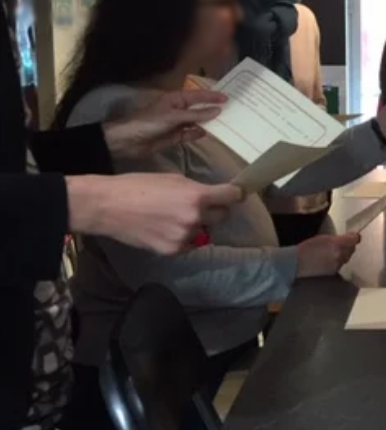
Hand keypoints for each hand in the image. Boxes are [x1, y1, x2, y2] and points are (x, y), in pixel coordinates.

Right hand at [66, 174, 243, 254]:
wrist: (107, 206)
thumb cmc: (137, 186)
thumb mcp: (173, 179)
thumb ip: (196, 190)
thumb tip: (212, 196)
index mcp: (197, 196)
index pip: (232, 197)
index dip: (235, 194)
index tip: (235, 194)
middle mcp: (194, 218)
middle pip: (222, 216)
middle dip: (214, 210)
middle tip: (200, 205)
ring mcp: (184, 237)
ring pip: (204, 232)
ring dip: (197, 225)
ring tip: (176, 218)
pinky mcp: (172, 251)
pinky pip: (188, 244)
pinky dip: (183, 238)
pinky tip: (166, 229)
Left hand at [103, 90, 228, 158]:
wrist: (129, 141)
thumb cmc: (149, 122)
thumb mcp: (174, 116)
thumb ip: (196, 114)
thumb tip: (217, 111)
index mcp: (176, 99)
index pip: (199, 95)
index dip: (213, 96)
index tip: (228, 98)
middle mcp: (179, 110)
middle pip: (199, 109)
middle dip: (213, 110)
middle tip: (231, 111)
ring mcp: (177, 124)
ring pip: (197, 122)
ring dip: (208, 124)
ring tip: (225, 125)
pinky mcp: (175, 137)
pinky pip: (190, 134)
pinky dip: (198, 134)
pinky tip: (207, 134)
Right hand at [296, 233, 361, 277]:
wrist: (297, 263)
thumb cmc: (307, 247)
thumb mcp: (323, 238)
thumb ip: (337, 238)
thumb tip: (347, 238)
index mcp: (337, 244)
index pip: (354, 239)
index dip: (354, 237)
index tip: (352, 236)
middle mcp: (340, 255)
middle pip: (352, 249)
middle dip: (349, 246)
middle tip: (342, 243)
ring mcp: (338, 265)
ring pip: (347, 257)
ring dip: (344, 254)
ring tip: (334, 252)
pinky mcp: (334, 272)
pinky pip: (340, 264)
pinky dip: (338, 261)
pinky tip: (329, 260)